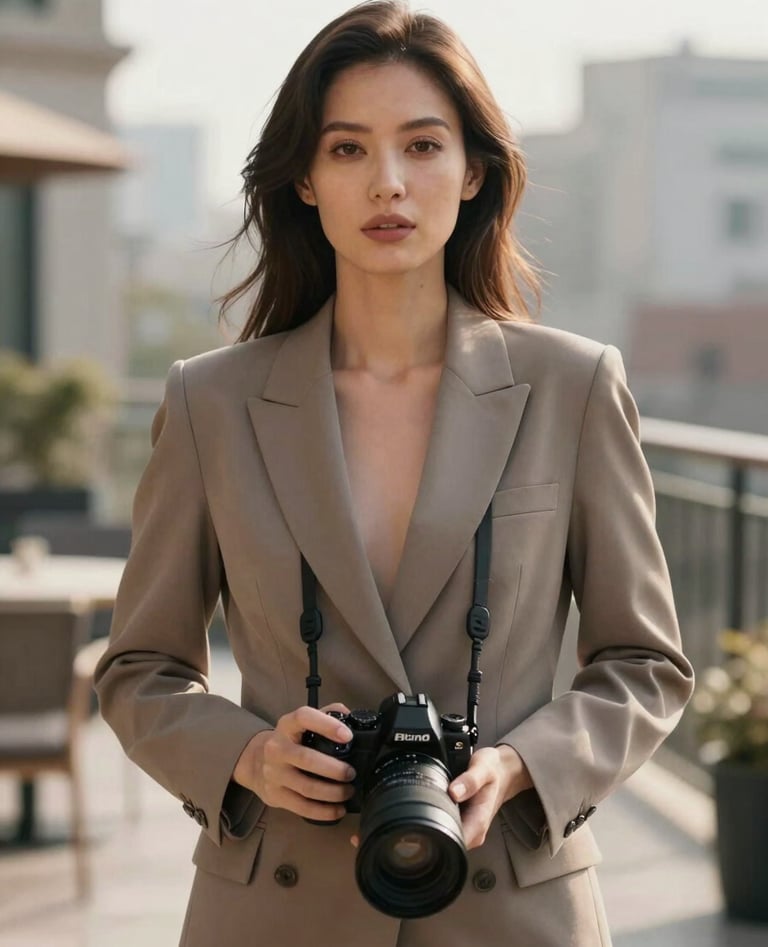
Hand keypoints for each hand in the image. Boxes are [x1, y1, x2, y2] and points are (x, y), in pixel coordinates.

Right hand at [233, 703, 355, 821]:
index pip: (304, 718)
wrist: (254, 762)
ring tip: (349, 791)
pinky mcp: (274, 795)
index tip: (348, 736)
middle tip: (352, 773)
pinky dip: (324, 811)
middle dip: (334, 769)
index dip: (327, 725)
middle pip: (307, 759)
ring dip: (333, 792)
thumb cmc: (290, 741)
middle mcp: (277, 748)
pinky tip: (338, 810)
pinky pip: (302, 807)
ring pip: (307, 787)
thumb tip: (351, 717)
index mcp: (287, 725)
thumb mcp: (302, 724)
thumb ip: (326, 715)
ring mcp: (273, 774)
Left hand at [350, 745, 531, 851]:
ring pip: (427, 840)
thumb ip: (471, 779)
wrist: (503, 771)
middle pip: (430, 848)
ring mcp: (455, 828)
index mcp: (473, 826)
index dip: (417, 847)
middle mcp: (463, 832)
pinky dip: (409, 825)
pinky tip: (390, 819)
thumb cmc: (494, 772)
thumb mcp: (484, 768)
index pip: (444, 845)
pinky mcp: (450, 821)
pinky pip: (428, 827)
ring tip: (369, 832)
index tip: (390, 842)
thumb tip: (454, 790)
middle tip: (367, 839)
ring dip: (400, 838)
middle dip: (399, 846)